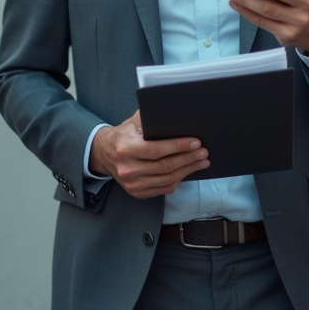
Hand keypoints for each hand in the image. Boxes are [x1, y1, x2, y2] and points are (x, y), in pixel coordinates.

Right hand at [90, 111, 208, 198]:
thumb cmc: (125, 133)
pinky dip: (178, 180)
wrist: (105, 152)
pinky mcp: (136, 192)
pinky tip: (187, 171)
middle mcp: (126, 168)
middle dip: (188, 159)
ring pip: (167, 180)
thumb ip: (152, 118)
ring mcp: (131, 183)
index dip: (178, 147)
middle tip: (203, 152)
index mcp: (125, 148)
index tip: (196, 142)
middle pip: (164, 167)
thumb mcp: (135, 121)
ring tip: (201, 161)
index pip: (156, 150)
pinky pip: (163, 189)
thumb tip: (179, 117)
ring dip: (187, 170)